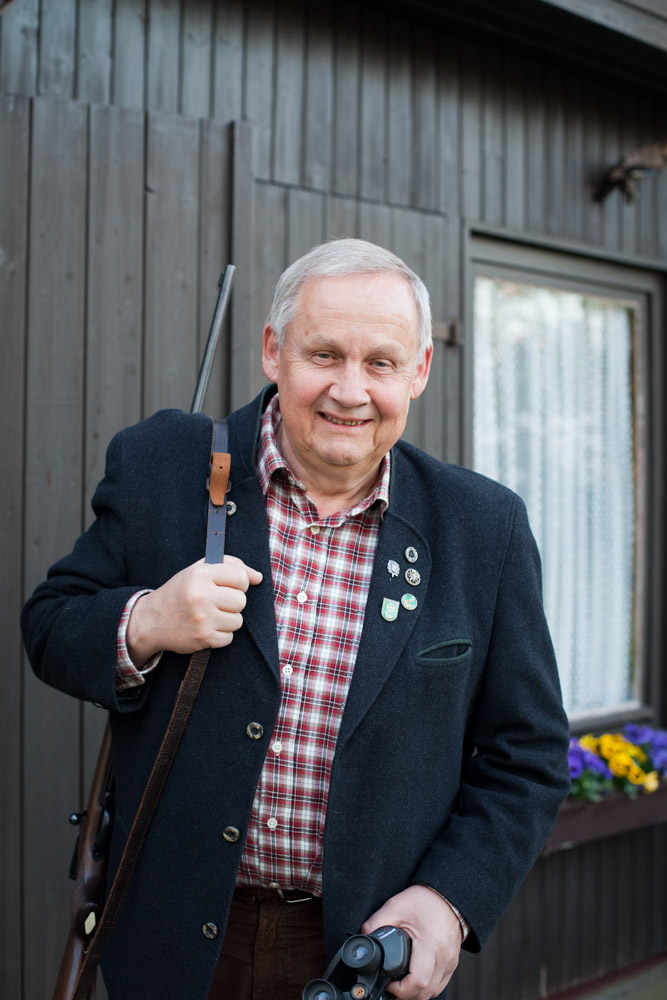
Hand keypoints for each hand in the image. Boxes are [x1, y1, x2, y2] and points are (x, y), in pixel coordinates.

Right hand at [126, 556, 262, 664]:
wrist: (150, 621)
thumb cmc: (179, 592)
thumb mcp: (198, 571)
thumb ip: (229, 566)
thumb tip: (258, 577)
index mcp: (200, 573)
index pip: (241, 577)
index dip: (239, 584)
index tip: (229, 587)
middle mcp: (201, 594)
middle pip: (241, 601)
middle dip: (232, 603)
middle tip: (216, 603)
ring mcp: (202, 618)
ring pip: (238, 621)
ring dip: (227, 621)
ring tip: (210, 616)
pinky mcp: (203, 638)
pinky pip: (229, 638)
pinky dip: (220, 636)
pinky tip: (206, 628)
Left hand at [362, 885, 461, 999]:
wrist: (447, 896)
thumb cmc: (425, 900)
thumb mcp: (396, 906)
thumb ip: (377, 922)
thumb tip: (365, 936)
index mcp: (430, 944)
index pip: (418, 981)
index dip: (400, 989)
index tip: (388, 983)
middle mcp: (443, 957)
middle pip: (426, 992)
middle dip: (406, 995)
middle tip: (392, 986)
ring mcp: (450, 962)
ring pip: (434, 992)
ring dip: (417, 993)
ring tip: (402, 985)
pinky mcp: (452, 963)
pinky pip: (440, 984)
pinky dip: (427, 987)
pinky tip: (415, 980)